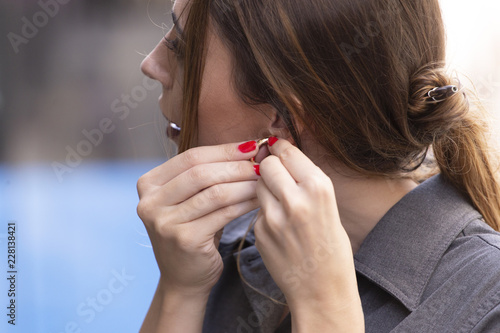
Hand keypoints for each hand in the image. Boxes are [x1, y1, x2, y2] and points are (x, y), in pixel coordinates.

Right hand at [137, 141, 259, 295]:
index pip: (191, 157)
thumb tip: (248, 148)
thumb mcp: (189, 200)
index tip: (252, 145)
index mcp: (149, 184)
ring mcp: (164, 222)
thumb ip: (207, 175)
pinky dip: (245, 203)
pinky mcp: (184, 239)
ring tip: (265, 180)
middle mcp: (150, 202)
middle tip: (263, 162)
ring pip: (214, 192)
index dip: (224, 149)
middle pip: (201, 172)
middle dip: (237, 166)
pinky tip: (259, 199)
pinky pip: (223, 213)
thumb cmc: (192, 232)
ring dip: (245, 184)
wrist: (183, 278)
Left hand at [254, 138, 360, 313]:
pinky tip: (278, 229)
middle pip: (267, 164)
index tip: (275, 147)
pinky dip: (264, 213)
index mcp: (319, 188)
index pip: (288, 152)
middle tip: (275, 175)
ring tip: (280, 205)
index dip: (280, 148)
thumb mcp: (329, 208)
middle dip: (269, 166)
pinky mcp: (259, 232)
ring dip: (265, 189)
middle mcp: (295, 199)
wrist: (322, 291)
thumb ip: (306, 182)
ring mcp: (273, 217)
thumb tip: (282, 156)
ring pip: (257, 185)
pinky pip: (257, 211)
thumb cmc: (332, 249)